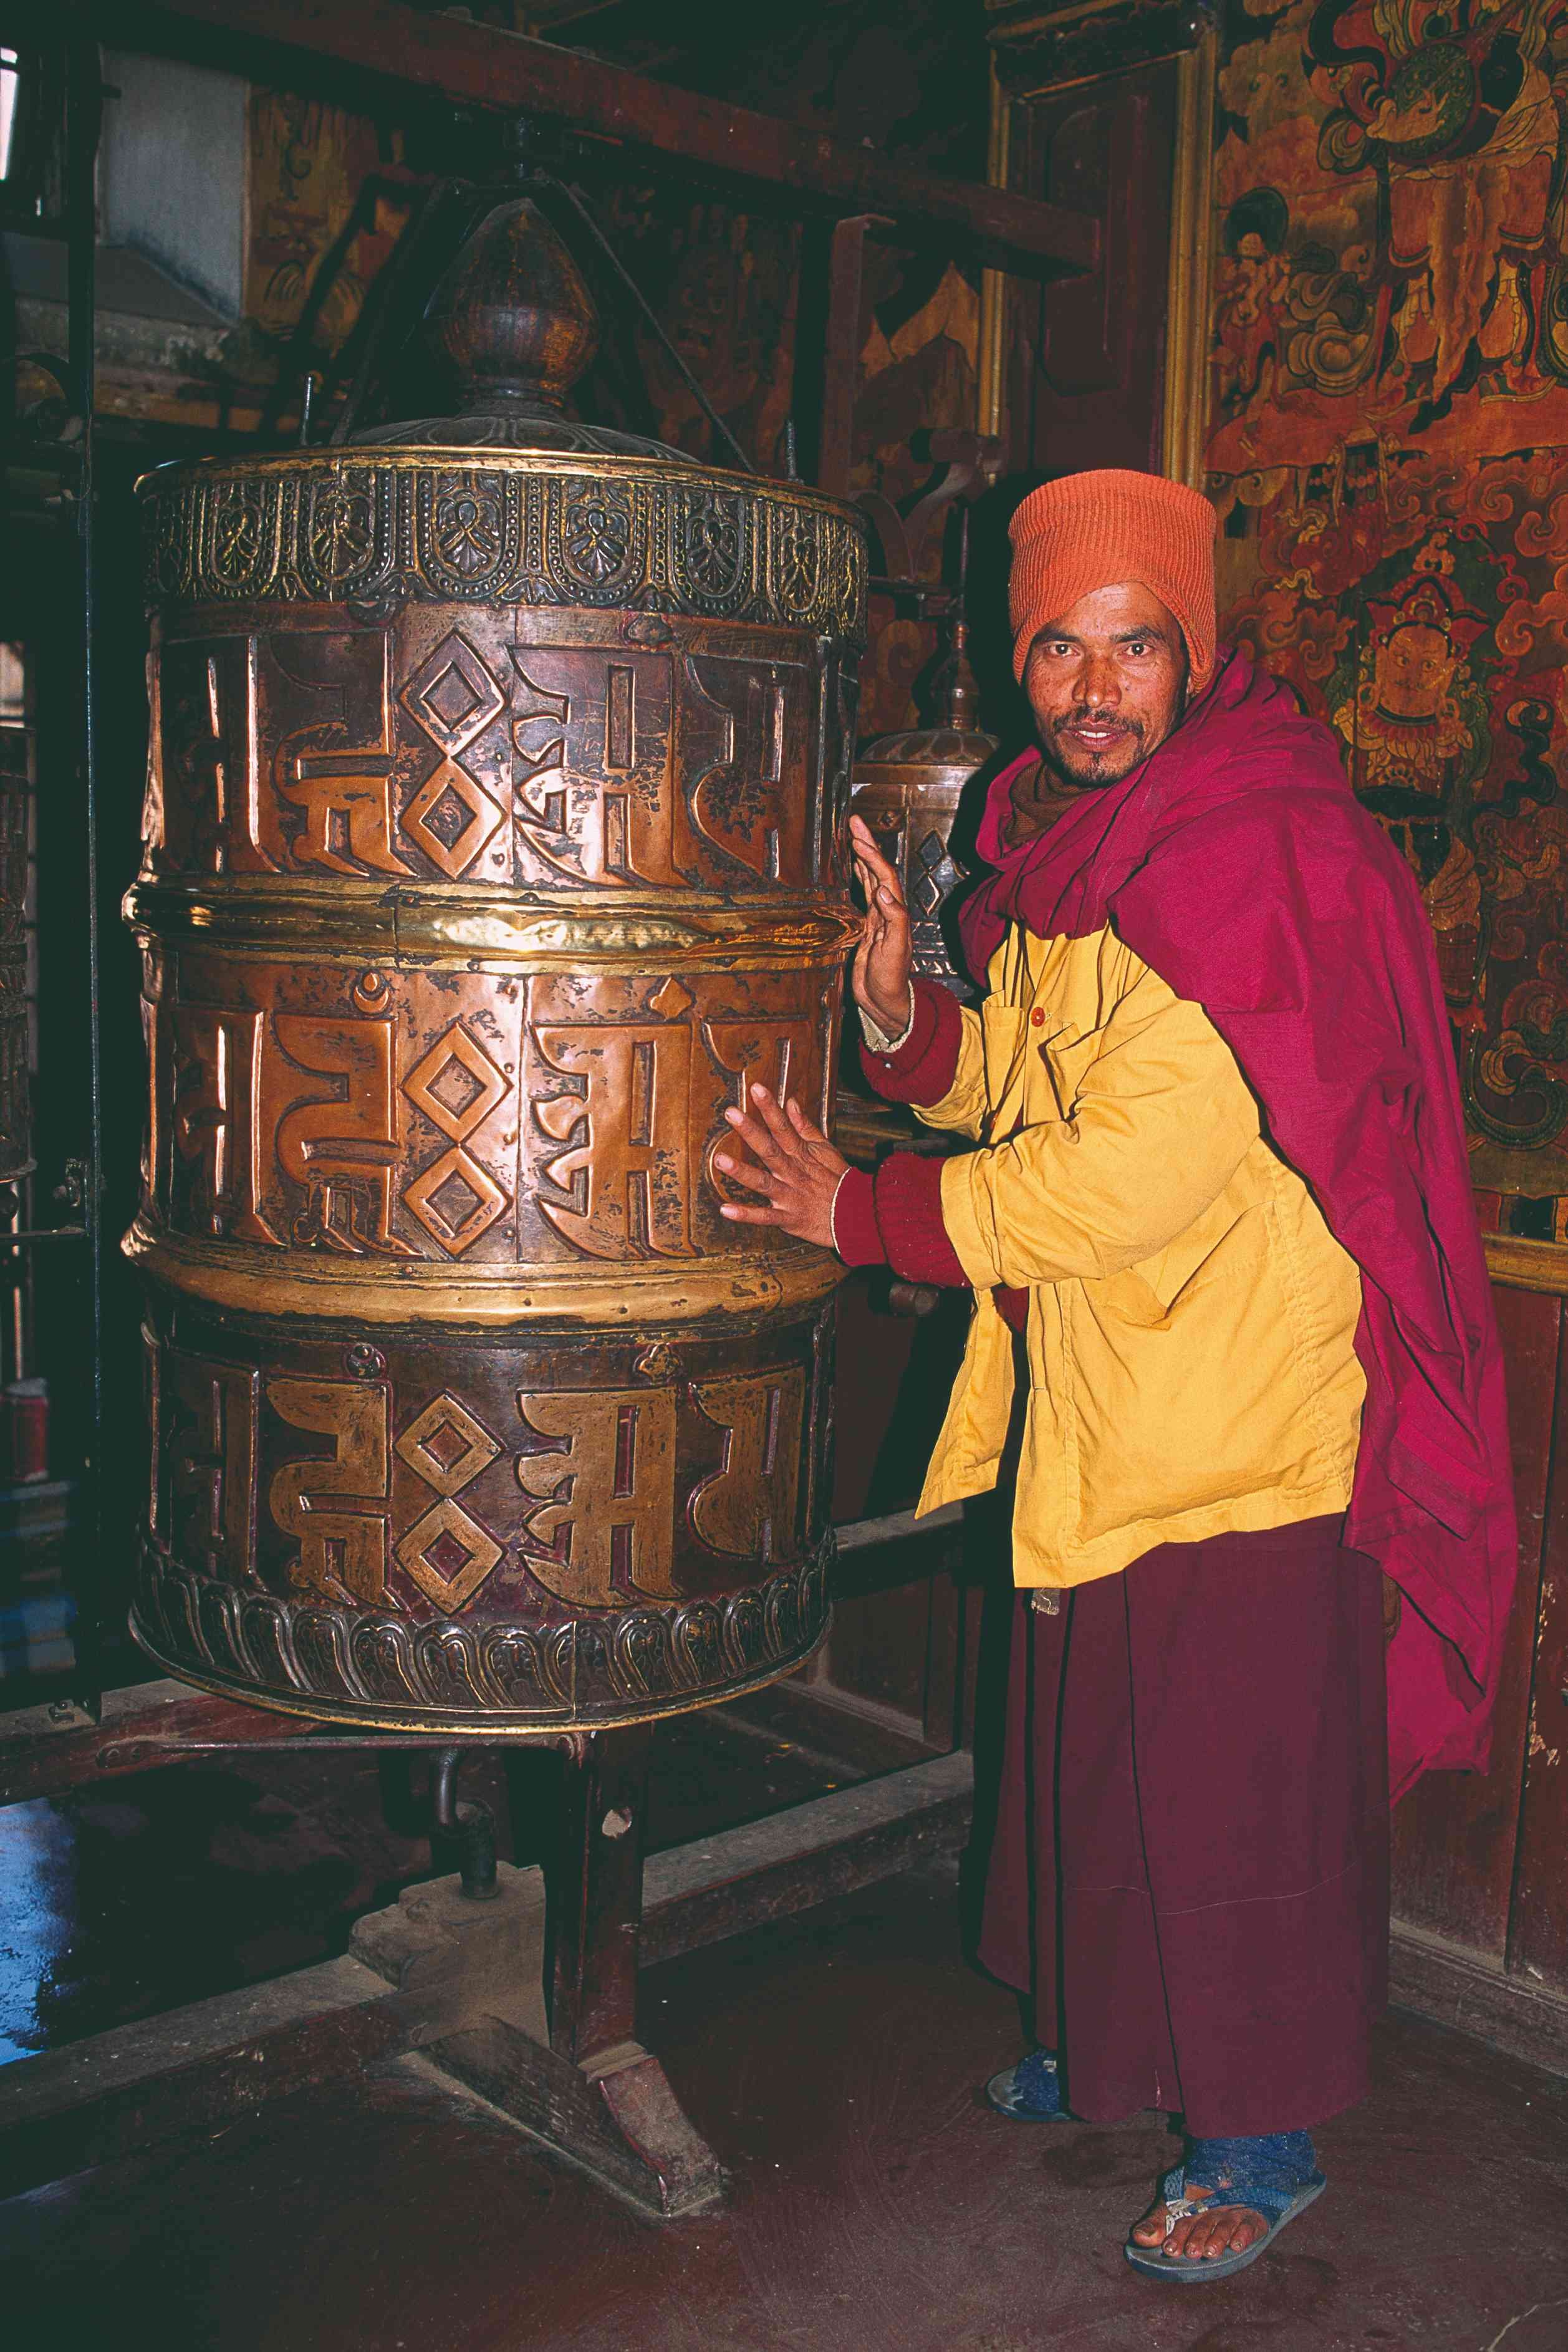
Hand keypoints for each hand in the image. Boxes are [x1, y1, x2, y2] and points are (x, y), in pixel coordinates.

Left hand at [714, 1085, 847, 1249]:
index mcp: (802, 1155)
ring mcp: (790, 1196)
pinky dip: (746, 1215)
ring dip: (741, 1172)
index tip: (756, 1089)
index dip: (770, 1108)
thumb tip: (790, 1102)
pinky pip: (765, 1217)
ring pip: (763, 1182)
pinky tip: (725, 1209)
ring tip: (719, 1160)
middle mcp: (793, 1173)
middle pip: (769, 1150)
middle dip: (750, 1131)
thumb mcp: (827, 1150)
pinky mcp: (788, 1219)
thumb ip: (806, 1127)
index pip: (783, 1127)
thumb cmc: (839, 1181)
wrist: (857, 1216)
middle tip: (731, 1113)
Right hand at [849, 814, 912, 1039]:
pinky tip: (852, 867)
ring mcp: (877, 917)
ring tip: (852, 835)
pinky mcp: (867, 927)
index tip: (857, 839)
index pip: (884, 876)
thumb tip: (882, 891)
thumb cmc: (892, 980)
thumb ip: (894, 919)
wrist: (885, 1002)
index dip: (872, 856)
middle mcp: (887, 910)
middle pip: (877, 870)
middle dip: (867, 846)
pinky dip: (858, 877)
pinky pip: (862, 894)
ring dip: (863, 857)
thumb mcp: (895, 950)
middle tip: (854, 822)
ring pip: (870, 879)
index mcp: (895, 913)